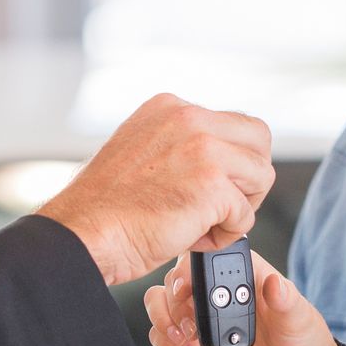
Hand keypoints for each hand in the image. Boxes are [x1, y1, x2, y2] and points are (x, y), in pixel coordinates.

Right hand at [37, 94, 273, 287]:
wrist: (84, 233)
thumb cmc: (105, 207)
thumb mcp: (140, 151)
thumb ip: (178, 146)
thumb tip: (218, 162)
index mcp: (170, 107)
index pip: (232, 125)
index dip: (230, 162)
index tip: (206, 187)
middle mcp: (188, 117)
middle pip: (258, 140)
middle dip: (248, 178)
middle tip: (220, 206)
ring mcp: (203, 148)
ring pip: (262, 175)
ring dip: (240, 207)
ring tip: (203, 224)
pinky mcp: (211, 184)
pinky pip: (246, 215)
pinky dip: (226, 235)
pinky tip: (193, 237)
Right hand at [144, 252, 341, 345]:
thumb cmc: (303, 339)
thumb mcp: (300, 318)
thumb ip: (287, 300)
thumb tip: (276, 283)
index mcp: (242, 275)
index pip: (205, 257)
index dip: (188, 268)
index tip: (187, 287)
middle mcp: (216, 293)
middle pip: (174, 281)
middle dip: (172, 300)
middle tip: (187, 321)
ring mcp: (203, 319)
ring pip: (161, 305)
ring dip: (164, 320)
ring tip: (184, 338)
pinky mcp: (196, 345)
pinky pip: (166, 339)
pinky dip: (167, 345)